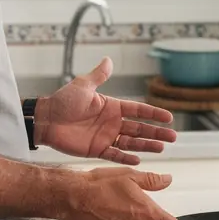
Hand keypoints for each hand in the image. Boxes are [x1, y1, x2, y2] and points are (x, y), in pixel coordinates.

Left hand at [33, 58, 176, 164]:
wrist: (45, 120)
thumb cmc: (63, 101)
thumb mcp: (83, 86)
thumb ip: (98, 76)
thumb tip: (109, 59)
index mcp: (111, 106)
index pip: (138, 111)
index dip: (154, 114)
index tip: (169, 118)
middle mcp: (112, 122)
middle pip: (139, 128)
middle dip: (156, 133)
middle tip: (173, 137)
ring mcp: (105, 137)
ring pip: (131, 143)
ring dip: (146, 145)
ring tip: (162, 148)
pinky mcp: (96, 150)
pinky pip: (115, 155)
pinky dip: (126, 158)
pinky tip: (139, 160)